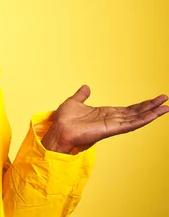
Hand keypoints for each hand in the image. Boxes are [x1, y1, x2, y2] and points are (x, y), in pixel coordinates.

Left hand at [41, 85, 168, 153]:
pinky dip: (142, 120)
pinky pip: (130, 124)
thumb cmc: (64, 119)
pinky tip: (154, 115)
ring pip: (136, 118)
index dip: (142, 105)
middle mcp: (111, 120)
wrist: (58, 129)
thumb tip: (86, 87)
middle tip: (165, 100)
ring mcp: (112, 125)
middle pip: (136, 113)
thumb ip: (82, 95)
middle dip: (151, 107)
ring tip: (166, 107)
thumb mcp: (74, 102)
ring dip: (151, 113)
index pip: (128, 109)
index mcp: (105, 114)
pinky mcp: (111, 129)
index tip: (154, 100)